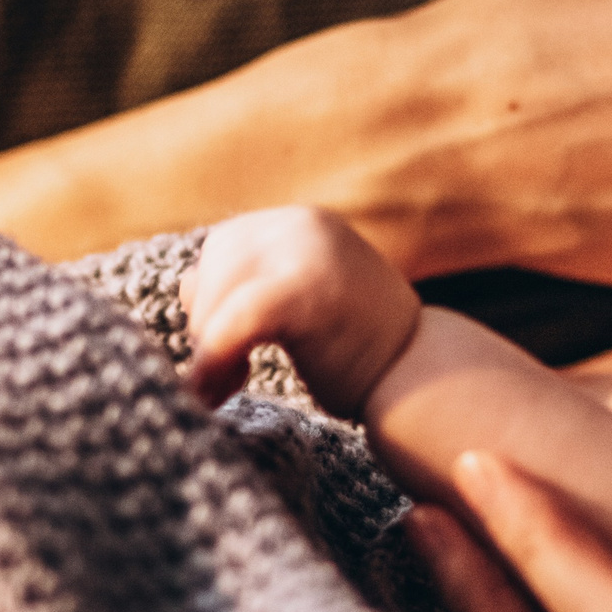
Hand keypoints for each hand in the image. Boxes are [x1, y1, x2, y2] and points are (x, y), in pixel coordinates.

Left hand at [184, 207, 422, 412]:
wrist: (425, 381)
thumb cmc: (361, 353)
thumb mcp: (305, 299)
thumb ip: (255, 282)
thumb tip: (186, 286)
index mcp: (304, 221)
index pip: (224, 248)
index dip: (210, 302)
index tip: (227, 354)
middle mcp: (304, 224)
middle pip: (214, 265)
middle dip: (207, 323)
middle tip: (226, 377)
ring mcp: (308, 252)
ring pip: (217, 293)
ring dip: (209, 344)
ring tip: (230, 383)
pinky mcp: (306, 291)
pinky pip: (235, 319)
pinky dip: (214, 357)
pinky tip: (218, 389)